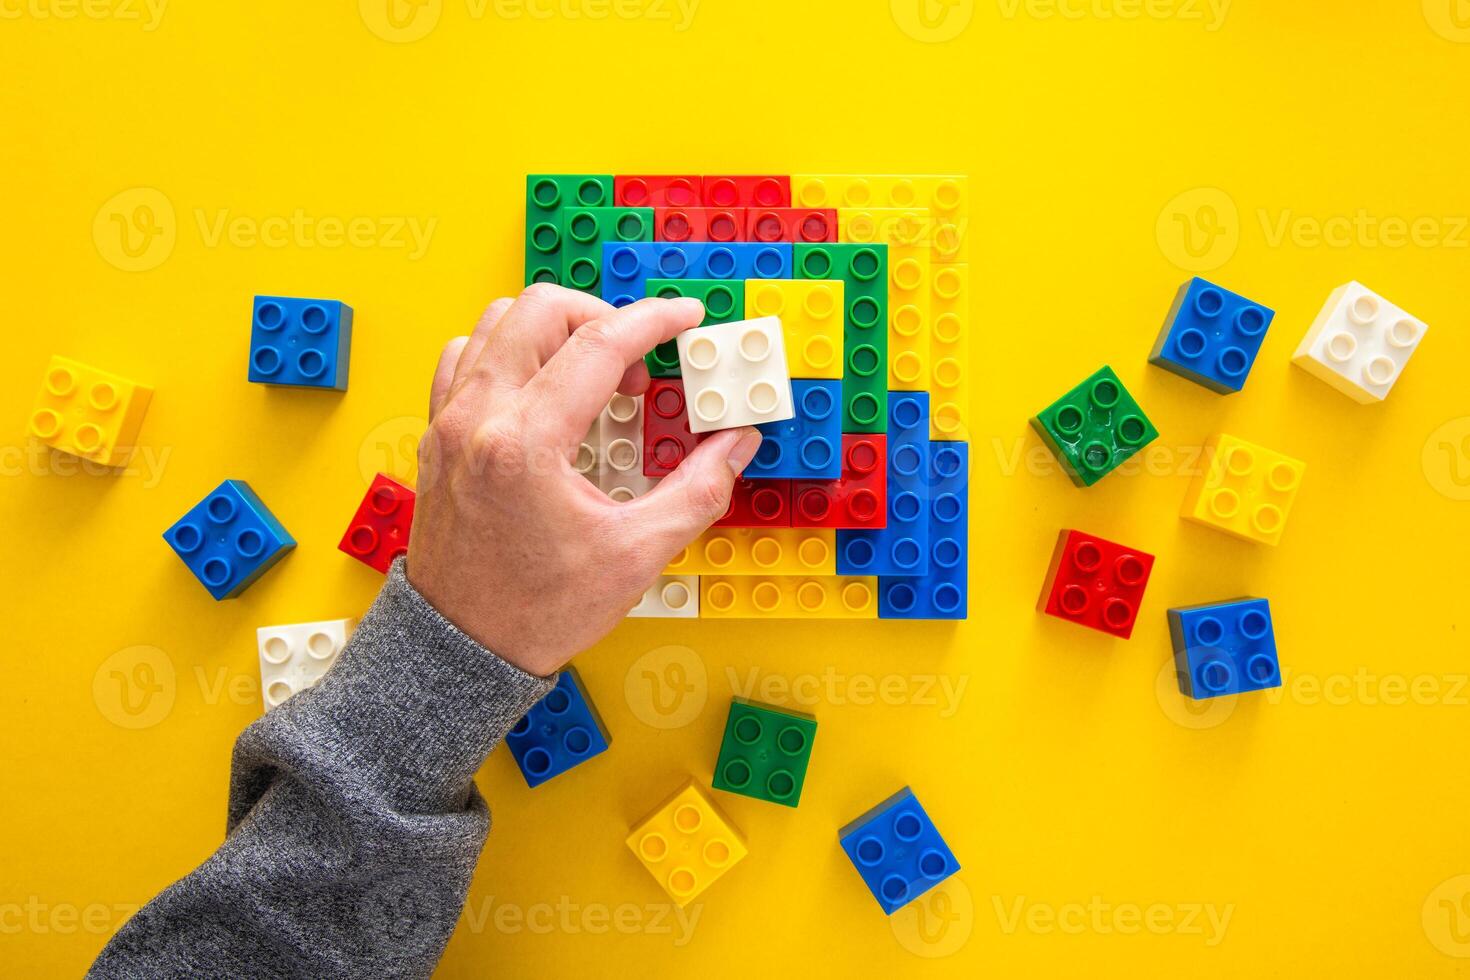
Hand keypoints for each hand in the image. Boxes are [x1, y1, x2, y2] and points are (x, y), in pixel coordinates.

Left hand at [407, 284, 762, 677]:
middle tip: (637, 364)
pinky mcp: (437, 436)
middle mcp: (478, 418)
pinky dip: (507, 352)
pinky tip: (540, 387)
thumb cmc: (536, 612)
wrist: (461, 650)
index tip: (685, 318)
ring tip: (591, 372)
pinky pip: (464, 358)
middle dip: (603, 318)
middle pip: (541, 310)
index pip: (599, 343)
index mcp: (526, 442)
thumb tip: (736, 443)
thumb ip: (697, 490)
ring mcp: (449, 423)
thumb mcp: (636, 555)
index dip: (654, 321)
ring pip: (496, 323)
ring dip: (553, 329)